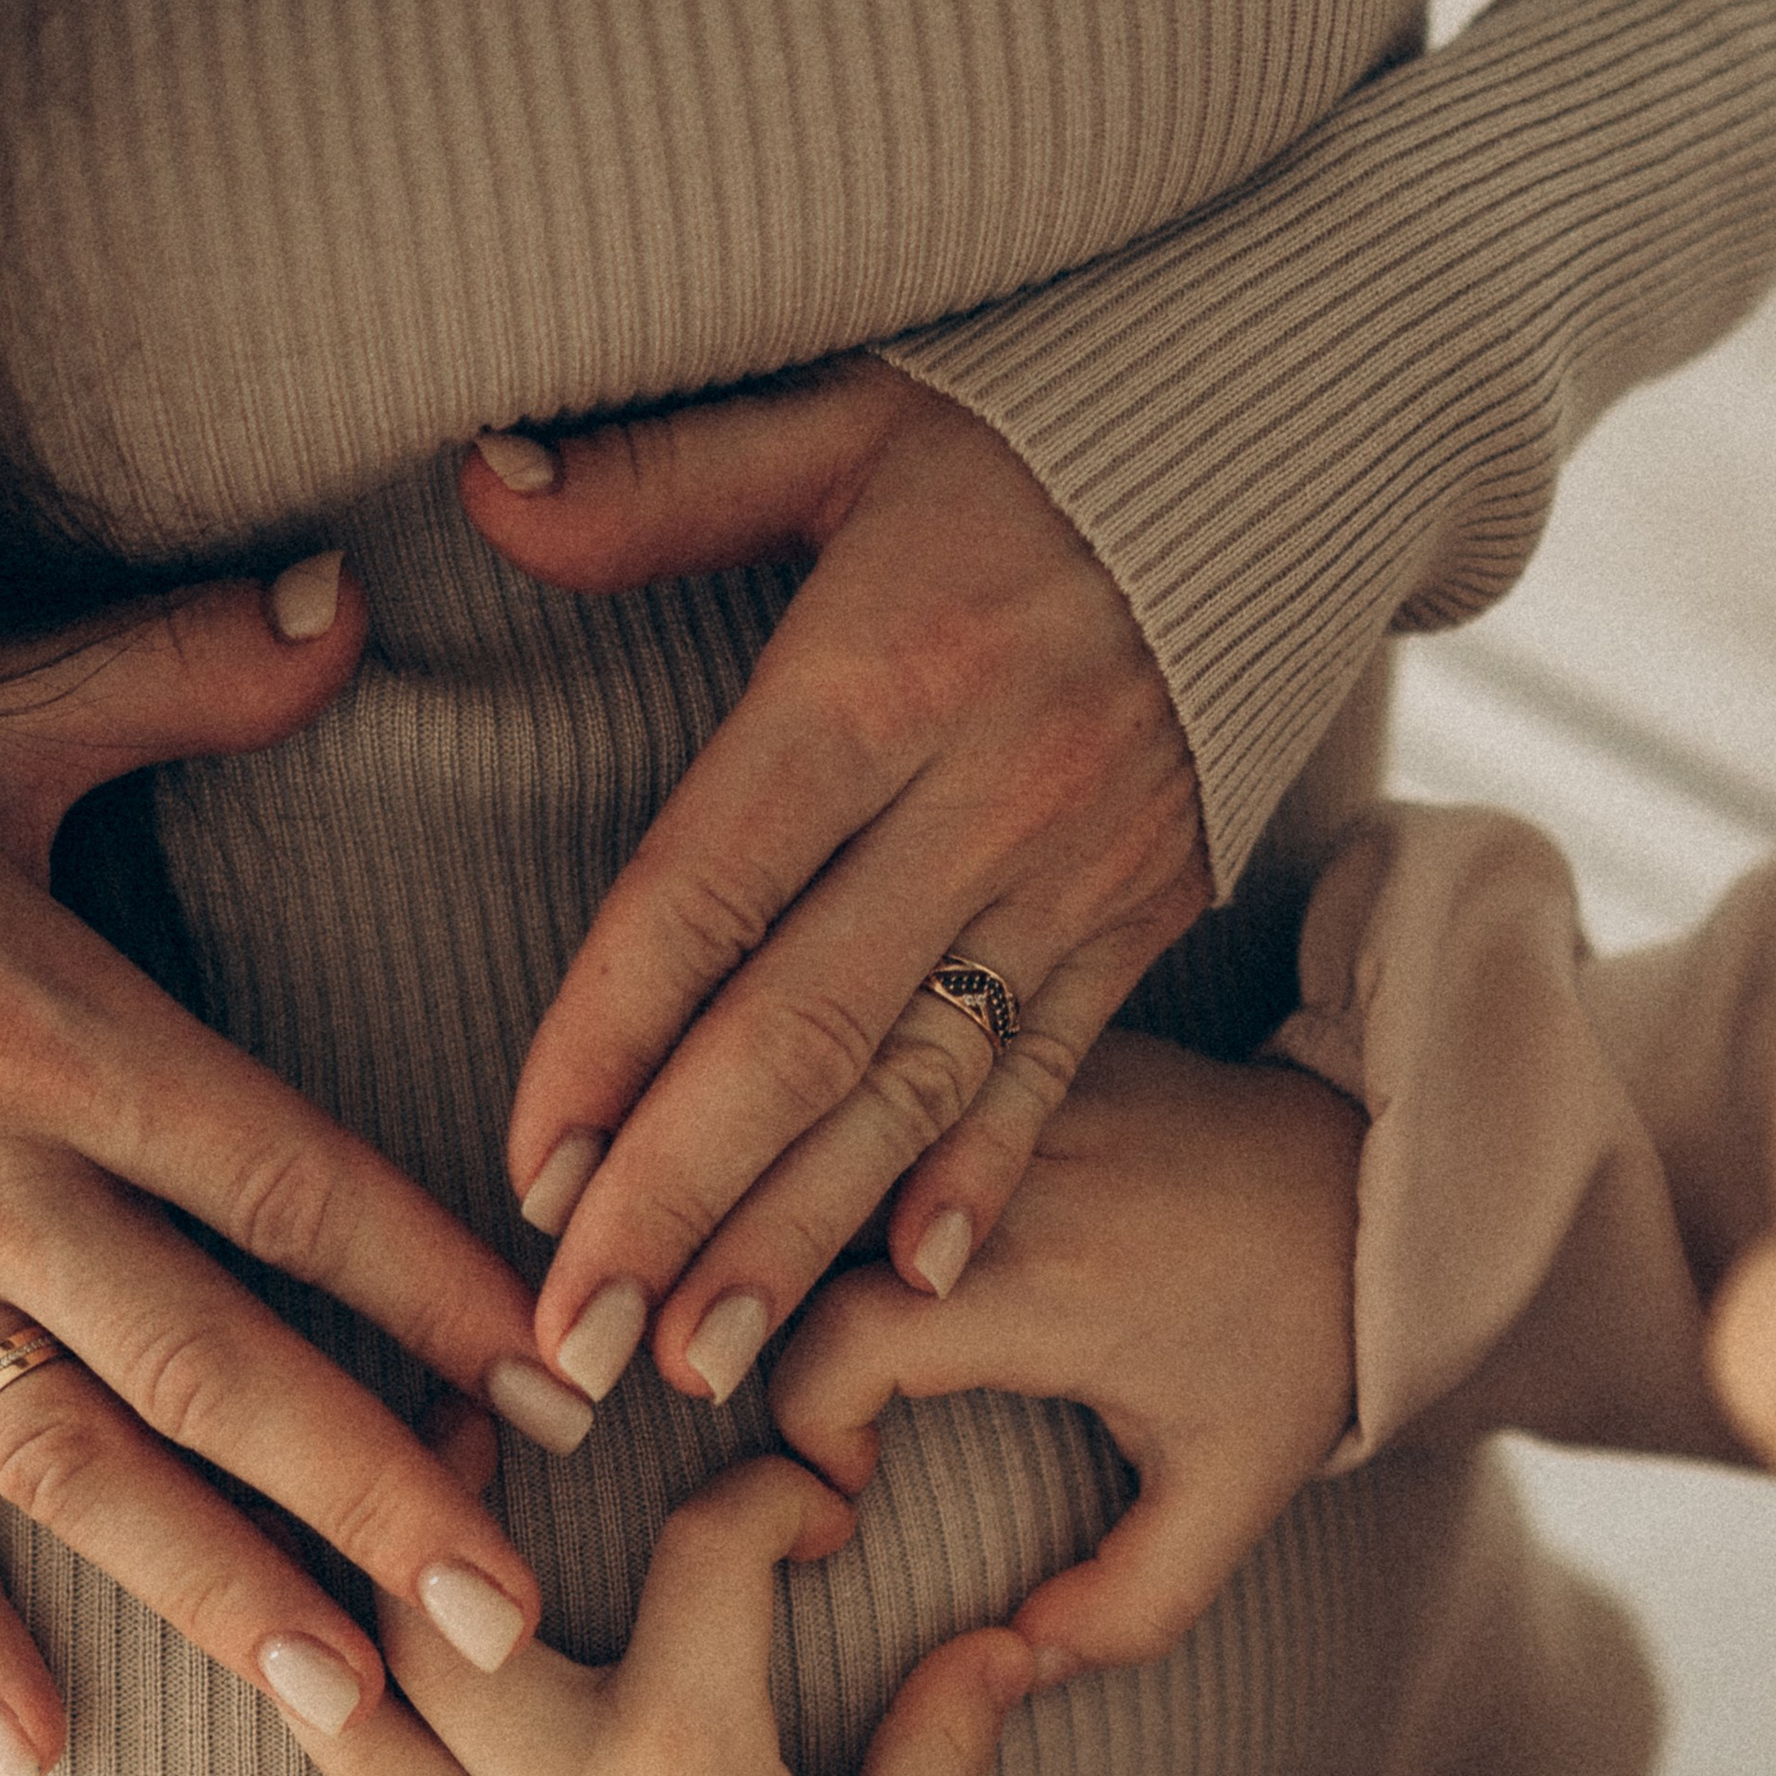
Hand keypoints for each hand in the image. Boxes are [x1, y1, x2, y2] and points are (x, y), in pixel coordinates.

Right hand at [0, 570, 568, 1775]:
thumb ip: (169, 676)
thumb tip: (343, 608)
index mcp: (47, 1025)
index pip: (290, 1180)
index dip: (436, 1285)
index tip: (566, 1379)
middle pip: (211, 1359)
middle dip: (369, 1493)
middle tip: (506, 1619)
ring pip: (68, 1460)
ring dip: (209, 1586)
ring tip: (345, 1697)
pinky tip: (38, 1746)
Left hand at [138, 1440, 1032, 1775]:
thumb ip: (948, 1731)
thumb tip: (1012, 1630)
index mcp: (692, 1756)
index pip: (712, 1559)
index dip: (768, 1498)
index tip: (807, 1508)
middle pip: (463, 1614)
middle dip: (440, 1499)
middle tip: (443, 1420)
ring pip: (368, 1740)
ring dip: (309, 1650)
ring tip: (263, 1558)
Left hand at [463, 356, 1210, 1405]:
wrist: (1293, 441)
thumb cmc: (1036, 431)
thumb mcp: (847, 414)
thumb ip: (663, 479)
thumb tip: (482, 487)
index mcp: (877, 674)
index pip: (709, 888)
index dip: (611, 1038)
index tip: (530, 1173)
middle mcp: (979, 795)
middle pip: (803, 1030)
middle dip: (679, 1200)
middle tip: (579, 1345)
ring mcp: (1075, 873)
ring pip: (917, 1086)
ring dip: (803, 1236)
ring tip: (700, 1360)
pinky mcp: (1144, 916)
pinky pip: (1054, 1074)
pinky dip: (977, 1184)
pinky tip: (902, 1289)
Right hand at [770, 1033, 1361, 1677]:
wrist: (1368, 1172)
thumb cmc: (1292, 1342)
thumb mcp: (1233, 1496)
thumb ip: (1126, 1608)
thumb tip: (1005, 1668)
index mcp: (1052, 1283)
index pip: (840, 1343)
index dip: (808, 1429)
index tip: (849, 1483)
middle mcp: (1007, 1170)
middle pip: (782, 1228)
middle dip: (726, 1313)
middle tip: (733, 1386)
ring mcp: (994, 1086)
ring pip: (801, 1147)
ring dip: (752, 1230)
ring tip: (736, 1307)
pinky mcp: (994, 1041)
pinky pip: (853, 1095)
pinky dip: (803, 1159)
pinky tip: (788, 1216)